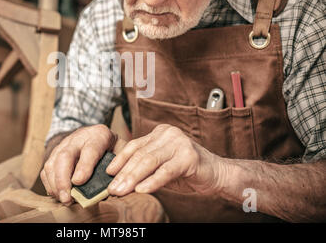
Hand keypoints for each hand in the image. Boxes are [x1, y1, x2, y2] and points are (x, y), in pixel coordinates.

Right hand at [40, 124, 122, 204]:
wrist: (94, 134)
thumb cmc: (111, 146)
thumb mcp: (122, 149)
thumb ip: (120, 164)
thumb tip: (114, 186)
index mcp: (99, 135)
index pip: (90, 149)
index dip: (84, 166)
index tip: (79, 182)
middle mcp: (78, 138)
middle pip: (65, 156)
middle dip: (64, 178)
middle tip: (67, 197)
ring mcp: (64, 145)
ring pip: (53, 162)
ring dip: (56, 184)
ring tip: (63, 199)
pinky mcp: (54, 154)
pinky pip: (47, 169)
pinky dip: (50, 183)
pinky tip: (57, 194)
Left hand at [106, 124, 226, 196]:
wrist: (218, 174)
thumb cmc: (186, 171)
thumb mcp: (161, 165)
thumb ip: (144, 166)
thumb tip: (118, 178)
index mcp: (160, 133)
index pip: (134, 145)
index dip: (119, 160)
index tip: (107, 173)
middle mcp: (168, 134)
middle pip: (140, 154)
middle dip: (124, 173)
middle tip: (111, 189)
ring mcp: (179, 143)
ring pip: (150, 161)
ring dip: (133, 178)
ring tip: (122, 191)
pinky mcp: (189, 157)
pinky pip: (166, 171)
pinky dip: (152, 182)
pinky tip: (141, 191)